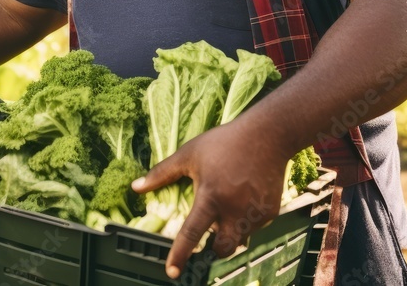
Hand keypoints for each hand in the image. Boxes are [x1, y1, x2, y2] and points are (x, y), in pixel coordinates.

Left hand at [131, 120, 290, 279]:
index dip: (180, 254)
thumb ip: (162, 173)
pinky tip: (244, 198)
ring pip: (240, 237)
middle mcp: (234, 209)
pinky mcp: (271, 212)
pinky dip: (246, 220)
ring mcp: (254, 213)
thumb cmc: (224, 142)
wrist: (267, 135)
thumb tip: (136, 187)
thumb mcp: (189, 154)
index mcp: (211, 196)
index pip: (191, 233)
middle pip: (222, 248)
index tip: (171, 272)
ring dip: (230, 231)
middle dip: (213, 249)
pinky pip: (254, 226)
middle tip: (209, 235)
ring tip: (228, 205)